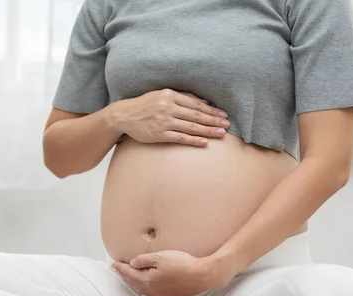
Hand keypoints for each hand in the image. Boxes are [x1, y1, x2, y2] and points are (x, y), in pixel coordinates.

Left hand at [111, 250, 232, 295]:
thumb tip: (132, 263)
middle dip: (125, 275)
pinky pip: (151, 292)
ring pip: (142, 289)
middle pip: (133, 282)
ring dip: (134, 282)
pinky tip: (147, 283)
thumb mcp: (160, 257)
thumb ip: (144, 260)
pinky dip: (144, 286)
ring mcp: (161, 295)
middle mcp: (152, 291)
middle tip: (119, 269)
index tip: (113, 263)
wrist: (202, 275)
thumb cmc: (182, 263)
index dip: (120, 267)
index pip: (129, 273)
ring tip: (130, 275)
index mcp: (147, 281)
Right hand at [112, 88, 229, 146]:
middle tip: (227, 124)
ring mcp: (164, 122)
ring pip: (191, 127)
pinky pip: (180, 138)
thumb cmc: (146, 104)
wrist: (124, 115)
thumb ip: (183, 97)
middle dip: (213, 120)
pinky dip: (193, 140)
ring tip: (221, 133)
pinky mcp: (159, 135)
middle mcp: (168, 107)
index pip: (196, 104)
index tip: (223, 114)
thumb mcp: (162, 95)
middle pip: (196, 115)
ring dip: (208, 131)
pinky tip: (204, 142)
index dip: (211, 110)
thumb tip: (204, 102)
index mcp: (170, 95)